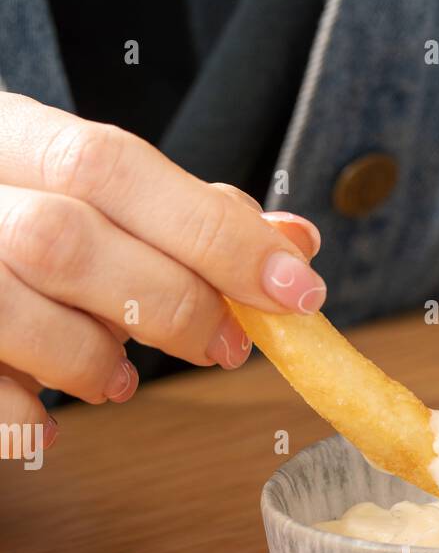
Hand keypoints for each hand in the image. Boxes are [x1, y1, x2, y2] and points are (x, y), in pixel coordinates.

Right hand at [0, 93, 324, 449]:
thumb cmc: (18, 222)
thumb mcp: (92, 198)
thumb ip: (188, 217)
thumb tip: (296, 244)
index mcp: (8, 136)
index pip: (112, 164)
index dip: (213, 232)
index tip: (295, 289)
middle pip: (68, 238)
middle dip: (171, 302)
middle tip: (224, 347)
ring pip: (16, 308)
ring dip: (92, 359)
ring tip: (118, 379)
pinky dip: (26, 415)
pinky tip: (50, 417)